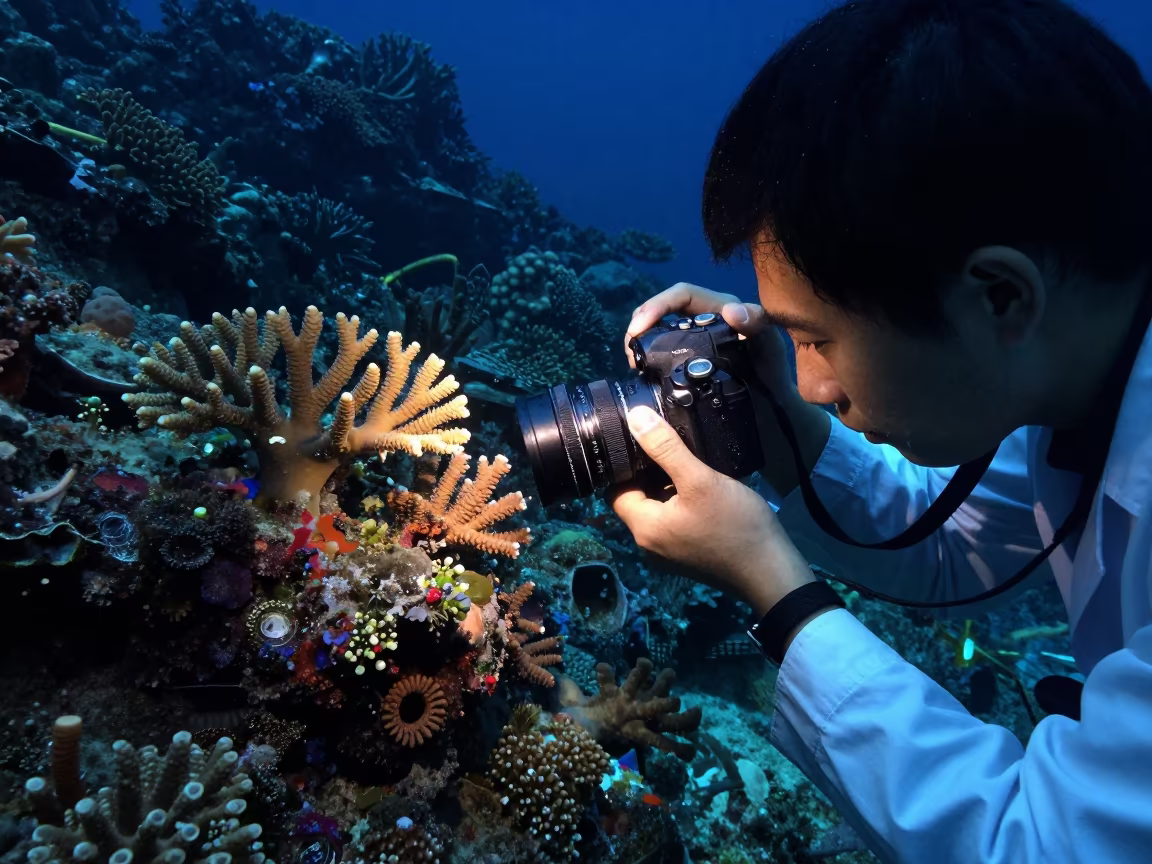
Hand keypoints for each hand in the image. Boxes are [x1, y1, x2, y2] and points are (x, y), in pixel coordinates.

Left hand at [609, 404, 815, 616]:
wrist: (771, 571)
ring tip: (687, 463)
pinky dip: (680, 504)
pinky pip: (673, 523)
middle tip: (669, 448)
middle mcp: (648, 545)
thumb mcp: (700, 480)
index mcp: (643, 528)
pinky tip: (701, 488)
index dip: (625, 465)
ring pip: (656, 511)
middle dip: (649, 474)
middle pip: (636, 500)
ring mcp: (668, 554)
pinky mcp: (687, 555)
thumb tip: (635, 418)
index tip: (643, 443)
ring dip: (666, 488)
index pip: (614, 491)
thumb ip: (666, 449)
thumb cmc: (735, 525)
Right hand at [625, 281, 796, 394]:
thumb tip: (730, 311)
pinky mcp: (686, 362)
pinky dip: (648, 360)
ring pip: (657, 332)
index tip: (638, 328)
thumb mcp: (769, 344)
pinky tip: (642, 373)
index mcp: (719, 309)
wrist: (772, 409)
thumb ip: (757, 324)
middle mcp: (702, 321)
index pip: (682, 295)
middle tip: (630, 350)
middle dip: (641, 324)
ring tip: (633, 362)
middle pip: (662, 311)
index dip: (657, 305)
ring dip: (640, 342)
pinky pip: (661, 354)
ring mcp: (692, 342)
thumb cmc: (772, 372)